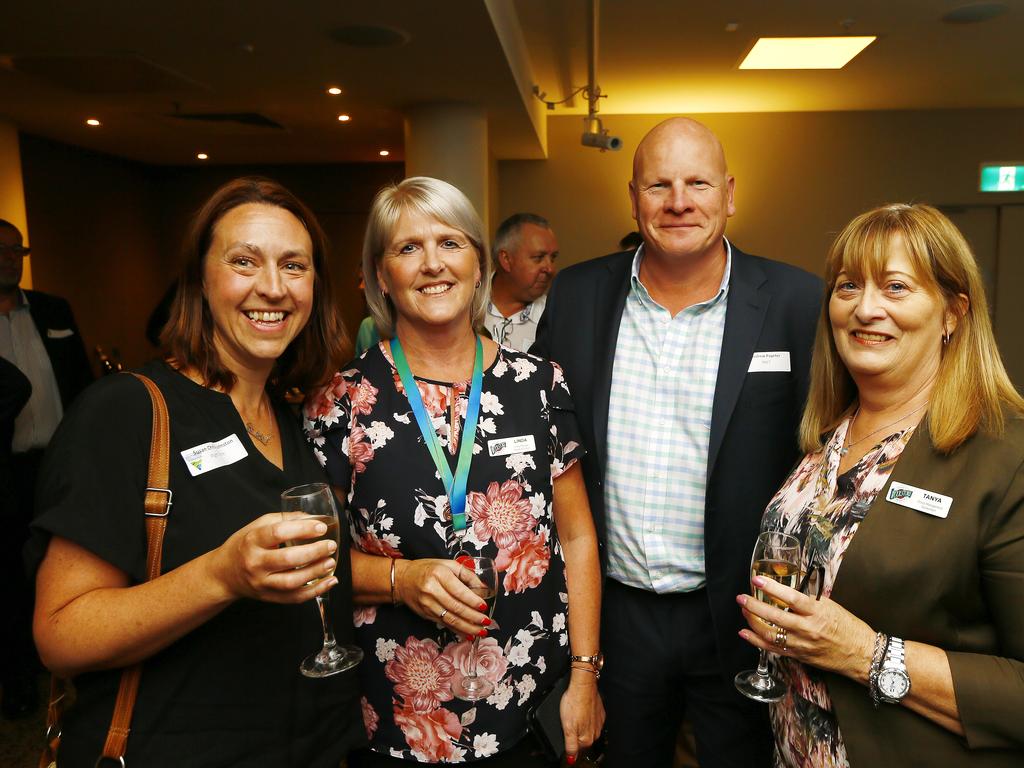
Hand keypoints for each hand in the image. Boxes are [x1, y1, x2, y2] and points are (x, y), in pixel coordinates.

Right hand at [208, 512, 337, 603]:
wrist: (224, 574)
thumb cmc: (244, 545)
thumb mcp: (257, 526)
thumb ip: (285, 519)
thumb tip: (314, 517)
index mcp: (252, 541)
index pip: (278, 533)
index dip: (303, 529)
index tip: (321, 527)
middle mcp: (255, 563)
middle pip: (288, 559)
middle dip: (314, 552)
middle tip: (330, 545)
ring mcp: (261, 583)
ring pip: (292, 582)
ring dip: (316, 572)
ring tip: (331, 562)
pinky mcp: (268, 597)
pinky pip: (294, 598)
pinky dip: (315, 591)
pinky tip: (330, 581)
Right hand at [395, 558, 491, 637]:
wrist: (402, 579)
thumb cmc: (427, 569)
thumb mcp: (447, 564)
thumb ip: (466, 574)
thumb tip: (484, 587)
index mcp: (439, 574)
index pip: (459, 591)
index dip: (472, 601)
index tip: (484, 606)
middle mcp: (432, 590)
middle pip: (455, 607)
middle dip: (473, 617)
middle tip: (486, 622)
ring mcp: (427, 604)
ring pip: (450, 619)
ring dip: (467, 627)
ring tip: (480, 632)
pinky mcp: (425, 614)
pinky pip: (444, 624)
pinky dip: (457, 630)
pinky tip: (467, 634)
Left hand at [560, 670, 604, 763]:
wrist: (583, 686)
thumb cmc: (574, 703)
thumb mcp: (567, 728)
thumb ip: (570, 746)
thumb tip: (572, 759)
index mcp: (587, 738)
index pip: (578, 750)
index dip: (570, 746)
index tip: (566, 738)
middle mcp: (595, 732)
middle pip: (583, 741)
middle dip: (576, 736)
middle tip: (569, 724)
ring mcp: (598, 722)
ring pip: (588, 730)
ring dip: (581, 727)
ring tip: (574, 716)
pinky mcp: (600, 712)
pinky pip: (593, 720)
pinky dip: (586, 718)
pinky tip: (581, 711)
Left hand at [737, 575, 874, 680]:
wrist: (862, 655)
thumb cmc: (849, 627)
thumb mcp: (831, 605)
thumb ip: (809, 597)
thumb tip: (791, 582)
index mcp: (818, 612)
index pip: (791, 598)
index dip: (772, 588)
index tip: (757, 580)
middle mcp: (808, 629)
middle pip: (775, 617)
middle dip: (754, 606)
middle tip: (741, 597)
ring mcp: (802, 644)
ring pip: (770, 634)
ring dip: (752, 621)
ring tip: (744, 610)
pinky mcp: (799, 656)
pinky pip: (773, 649)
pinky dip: (756, 640)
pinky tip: (745, 632)